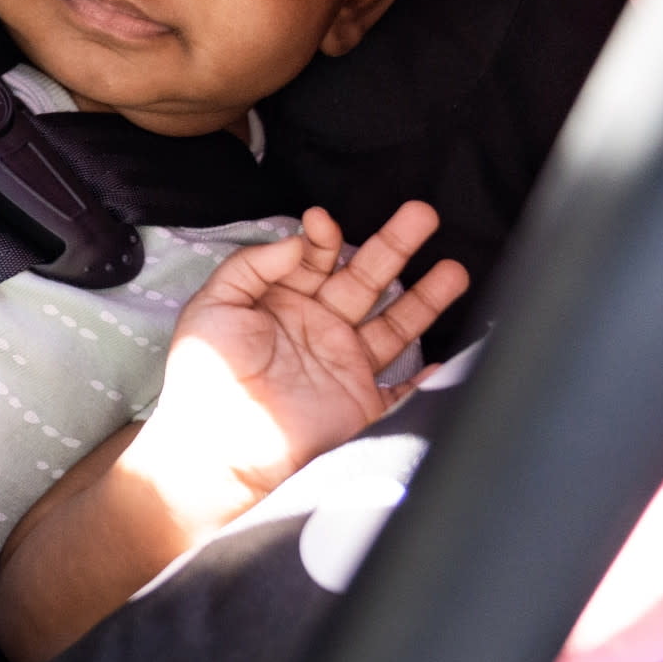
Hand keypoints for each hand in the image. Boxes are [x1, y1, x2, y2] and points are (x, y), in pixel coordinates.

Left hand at [143, 201, 470, 507]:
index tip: (324, 221)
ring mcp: (344, 367)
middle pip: (365, 280)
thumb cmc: (206, 376)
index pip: (315, 260)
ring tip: (455, 268)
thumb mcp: (213, 305)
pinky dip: (431, 376)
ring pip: (394, 325)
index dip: (324, 238)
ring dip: (425, 297)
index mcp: (281, 304)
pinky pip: (406, 390)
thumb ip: (252, 265)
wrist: (220, 447)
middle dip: (394, 247)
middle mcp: (318, 329)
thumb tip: (298, 240)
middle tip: (423, 214)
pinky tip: (453, 353)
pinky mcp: (363, 406)